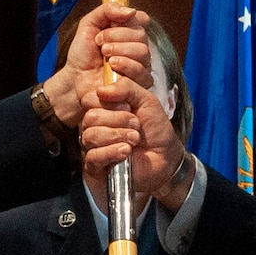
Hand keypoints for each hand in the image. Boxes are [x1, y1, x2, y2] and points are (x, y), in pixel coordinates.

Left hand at [41, 2, 150, 126]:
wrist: (75, 80)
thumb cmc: (83, 54)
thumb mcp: (89, 24)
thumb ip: (107, 10)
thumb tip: (131, 11)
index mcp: (129, 32)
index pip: (141, 19)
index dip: (127, 20)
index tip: (110, 24)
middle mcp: (138, 48)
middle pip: (141, 35)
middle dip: (117, 36)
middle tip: (100, 44)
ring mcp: (141, 66)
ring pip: (143, 52)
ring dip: (120, 51)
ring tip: (104, 56)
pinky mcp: (140, 85)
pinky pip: (143, 72)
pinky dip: (126, 66)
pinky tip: (111, 67)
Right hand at [81, 79, 190, 207]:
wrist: (166, 156)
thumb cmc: (155, 130)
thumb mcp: (147, 100)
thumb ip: (126, 87)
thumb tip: (102, 90)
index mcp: (103, 109)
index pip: (89, 99)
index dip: (109, 102)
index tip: (129, 107)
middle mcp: (95, 127)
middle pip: (90, 117)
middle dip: (117, 120)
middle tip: (136, 125)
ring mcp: (93, 147)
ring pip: (90, 136)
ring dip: (117, 135)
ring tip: (135, 139)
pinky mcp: (94, 167)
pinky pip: (93, 156)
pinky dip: (112, 152)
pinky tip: (126, 152)